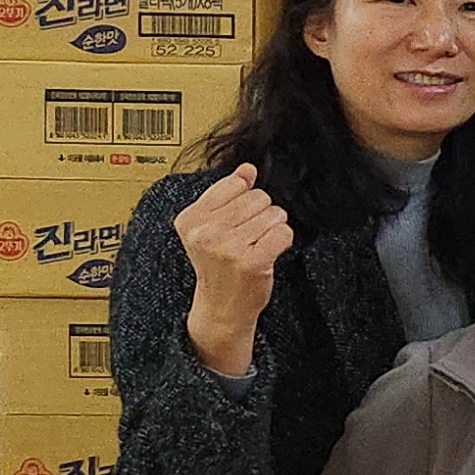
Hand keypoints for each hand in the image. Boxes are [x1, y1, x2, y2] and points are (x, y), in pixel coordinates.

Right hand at [174, 164, 294, 380]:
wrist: (222, 306)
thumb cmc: (219, 264)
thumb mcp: (212, 227)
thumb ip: (228, 194)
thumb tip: (247, 168)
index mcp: (189, 219)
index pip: (235, 183)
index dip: (244, 200)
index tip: (235, 222)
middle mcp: (205, 232)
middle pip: (259, 197)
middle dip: (262, 215)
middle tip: (249, 238)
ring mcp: (228, 247)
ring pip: (275, 214)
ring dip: (273, 228)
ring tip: (257, 246)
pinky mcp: (252, 261)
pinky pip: (284, 232)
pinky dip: (283, 241)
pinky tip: (269, 254)